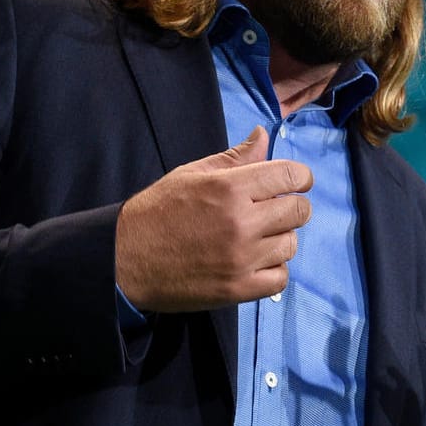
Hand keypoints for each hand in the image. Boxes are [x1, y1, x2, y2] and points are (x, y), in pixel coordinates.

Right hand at [114, 126, 312, 311]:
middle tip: (274, 210)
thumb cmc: (158, 211)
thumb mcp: (193, 174)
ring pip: (291, 244)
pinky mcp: (237, 289)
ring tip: (258, 237)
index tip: (295, 182)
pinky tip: (256, 261)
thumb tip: (263, 136)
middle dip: (292, 206)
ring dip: (280, 238)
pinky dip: (274, 269)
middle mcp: (241, 222)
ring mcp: (241, 258)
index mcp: (230, 188)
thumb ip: (235, 158)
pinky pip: (280, 278)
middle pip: (299, 211)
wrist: (124, 259)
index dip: (300, 177)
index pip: (290, 175)